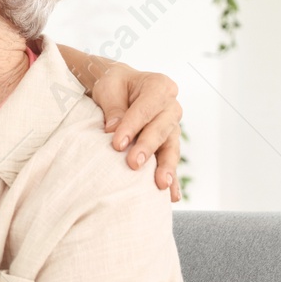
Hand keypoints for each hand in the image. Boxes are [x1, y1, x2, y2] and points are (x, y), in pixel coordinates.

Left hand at [91, 64, 183, 200]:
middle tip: (133, 164)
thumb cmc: (114, 85)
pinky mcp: (168, 144)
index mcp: (159, 86)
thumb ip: (113, 107)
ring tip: (161, 184)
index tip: (117, 143)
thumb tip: (113, 129)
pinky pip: (170, 162)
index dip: (132, 126)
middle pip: (161, 129)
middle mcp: (171, 107)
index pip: (147, 108)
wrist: (120, 88)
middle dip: (147, 147)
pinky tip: (172, 196)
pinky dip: (172, 178)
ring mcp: (172, 127)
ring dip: (165, 167)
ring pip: (171, 148)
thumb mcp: (108, 88)